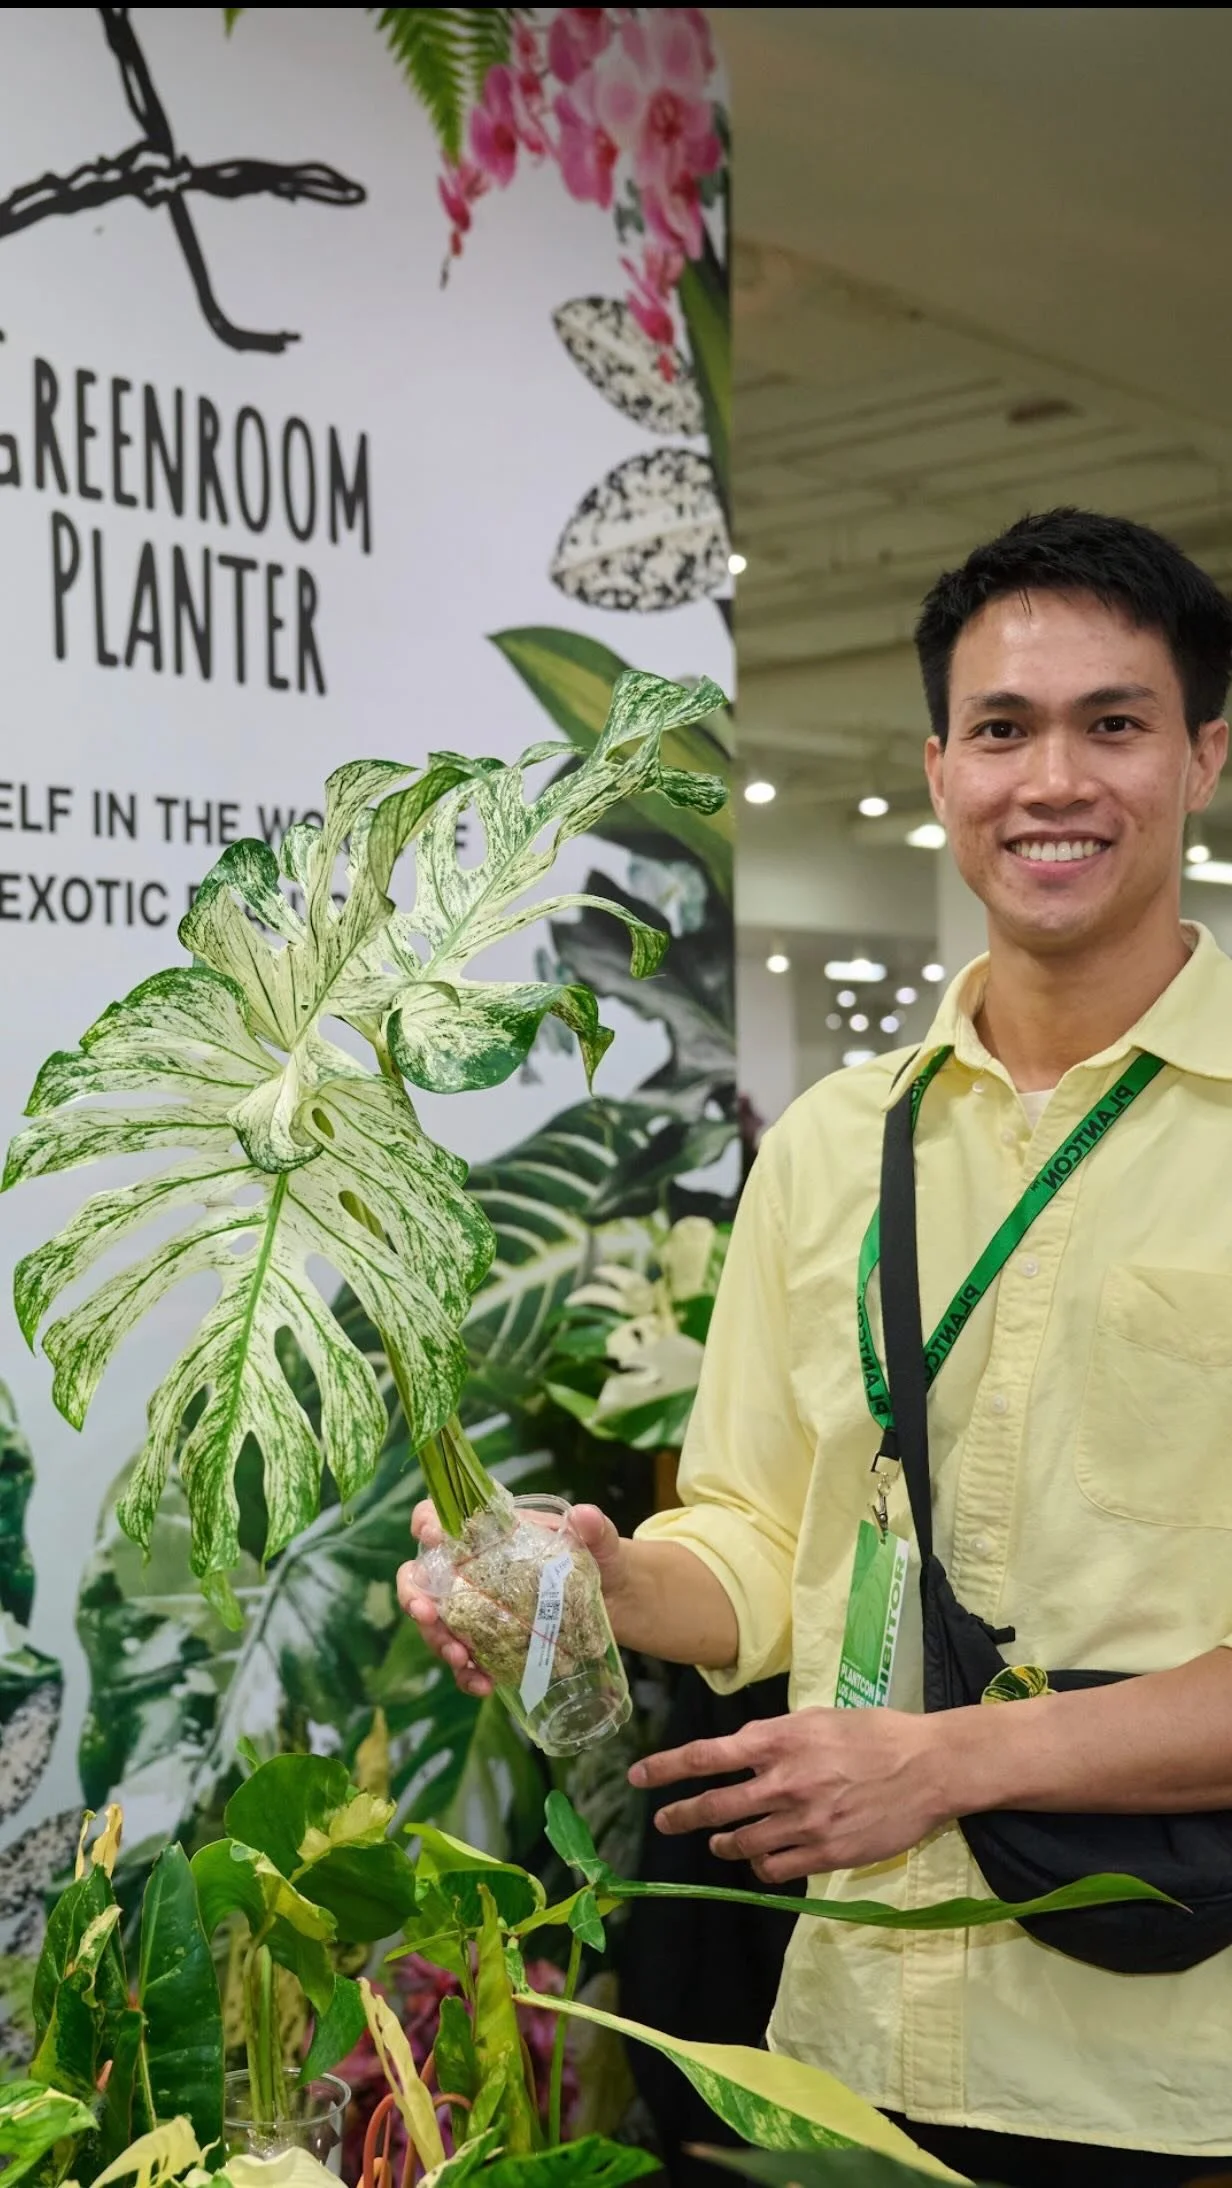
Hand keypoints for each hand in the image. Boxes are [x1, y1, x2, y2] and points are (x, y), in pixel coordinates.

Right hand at [395, 1499, 627, 1700]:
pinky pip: (465, 1659)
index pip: (441, 1518)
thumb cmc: (600, 1560)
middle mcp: (473, 1569)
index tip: (433, 1539)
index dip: (426, 1524)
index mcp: (491, 1534)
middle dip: (414, 1595)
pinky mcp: (489, 1642)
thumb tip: (585, 1515)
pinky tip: (483, 1684)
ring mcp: (477, 1609)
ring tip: (460, 1659)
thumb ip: (594, 1528)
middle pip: (423, 1576)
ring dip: (438, 1641)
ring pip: (437, 1622)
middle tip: (426, 1614)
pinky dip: (467, 1674)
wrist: (617, 1603)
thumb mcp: (600, 1541)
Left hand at [628, 1706, 947, 1882]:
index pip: (707, 1756)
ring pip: (741, 1843)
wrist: (929, 1768)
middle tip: (663, 1821)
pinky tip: (762, 1856)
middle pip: (714, 1807)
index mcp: (780, 1741)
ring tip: (718, 1842)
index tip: (638, 1776)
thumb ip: (775, 1738)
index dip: (666, 1768)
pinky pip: (775, 1868)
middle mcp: (785, 1783)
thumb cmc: (874, 1734)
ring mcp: (804, 1822)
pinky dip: (761, 1864)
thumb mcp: (819, 1720)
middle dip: (680, 1815)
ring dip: (722, 1843)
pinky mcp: (826, 1853)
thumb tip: (740, 1752)